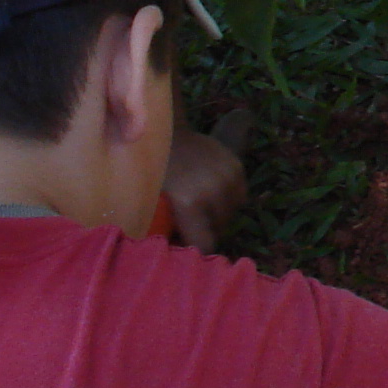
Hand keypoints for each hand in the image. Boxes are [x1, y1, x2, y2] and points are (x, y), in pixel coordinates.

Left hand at [160, 123, 247, 252]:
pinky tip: (211, 194)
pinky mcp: (237, 167)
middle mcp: (214, 191)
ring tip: (200, 208)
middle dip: (206, 232)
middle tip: (189, 226)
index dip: (197, 250)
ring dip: (218, 216)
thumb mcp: (149, 203)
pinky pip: (239, 197)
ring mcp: (228, 177)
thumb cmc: (150, 172)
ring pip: (231, 214)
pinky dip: (227, 200)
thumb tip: (171, 255)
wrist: (164, 133)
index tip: (188, 249)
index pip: (206, 244)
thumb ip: (163, 229)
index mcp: (189, 203)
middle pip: (220, 230)